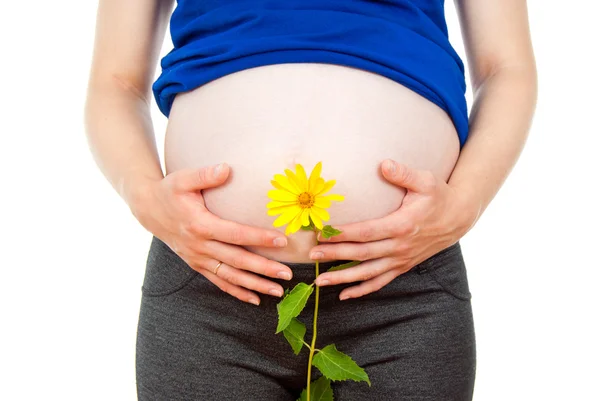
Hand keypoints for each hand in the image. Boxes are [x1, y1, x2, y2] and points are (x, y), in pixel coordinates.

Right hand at [130, 162, 293, 305]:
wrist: (148, 209)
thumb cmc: (170, 191)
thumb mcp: (183, 179)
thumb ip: (205, 174)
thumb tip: (226, 168)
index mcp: (200, 225)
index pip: (236, 234)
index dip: (259, 238)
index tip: (281, 241)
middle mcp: (200, 246)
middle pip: (237, 260)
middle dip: (263, 269)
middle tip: (287, 274)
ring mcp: (198, 258)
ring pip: (230, 276)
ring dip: (255, 285)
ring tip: (278, 291)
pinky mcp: (197, 265)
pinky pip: (219, 282)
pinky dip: (237, 292)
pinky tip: (255, 300)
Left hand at [309, 159, 479, 300]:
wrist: (458, 218)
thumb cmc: (438, 196)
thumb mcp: (426, 180)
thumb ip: (403, 173)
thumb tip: (383, 164)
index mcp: (402, 225)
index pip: (366, 232)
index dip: (343, 234)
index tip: (323, 232)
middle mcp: (400, 246)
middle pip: (362, 254)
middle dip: (335, 255)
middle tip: (312, 254)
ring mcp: (401, 259)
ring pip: (368, 273)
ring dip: (343, 278)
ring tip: (320, 281)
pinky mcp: (403, 266)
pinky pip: (380, 282)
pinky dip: (362, 290)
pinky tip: (343, 295)